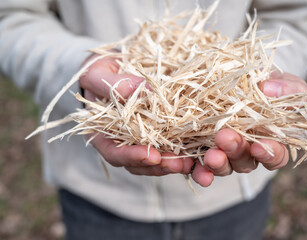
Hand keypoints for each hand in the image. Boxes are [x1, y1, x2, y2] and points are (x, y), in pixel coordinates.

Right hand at [79, 56, 193, 176]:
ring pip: (156, 159)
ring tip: (190, 162)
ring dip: (173, 162)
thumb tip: (146, 91)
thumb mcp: (97, 74)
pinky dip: (182, 149)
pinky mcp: (159, 131)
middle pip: (139, 162)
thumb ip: (112, 84)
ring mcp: (142, 138)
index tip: (151, 156)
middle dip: (159, 166)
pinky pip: (170, 144)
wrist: (112, 68)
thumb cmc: (99, 73)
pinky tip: (196, 150)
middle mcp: (123, 141)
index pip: (114, 153)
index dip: (132, 157)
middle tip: (178, 164)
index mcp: (103, 133)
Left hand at [190, 72, 306, 186]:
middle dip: (236, 151)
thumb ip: (286, 87)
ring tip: (209, 154)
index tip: (259, 146)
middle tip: (225, 138)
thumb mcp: (278, 81)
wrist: (231, 77)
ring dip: (215, 163)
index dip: (270, 155)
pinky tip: (183, 163)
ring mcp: (222, 152)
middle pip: (244, 161)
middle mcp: (245, 151)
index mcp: (268, 139)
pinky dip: (190, 166)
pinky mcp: (198, 149)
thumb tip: (270, 90)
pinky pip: (195, 164)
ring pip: (221, 166)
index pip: (275, 155)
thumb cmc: (262, 82)